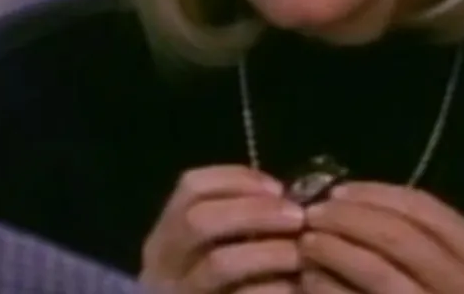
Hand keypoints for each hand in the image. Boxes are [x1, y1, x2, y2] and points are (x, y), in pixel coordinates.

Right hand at [139, 165, 306, 293]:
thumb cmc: (221, 291)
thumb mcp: (214, 253)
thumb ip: (237, 226)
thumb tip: (285, 197)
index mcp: (165, 237)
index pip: (191, 187)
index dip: (238, 181)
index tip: (279, 187)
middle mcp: (162, 267)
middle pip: (199, 221)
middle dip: (254, 212)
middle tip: (298, 217)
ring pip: (219, 264)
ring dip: (268, 252)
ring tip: (301, 254)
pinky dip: (272, 290)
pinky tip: (293, 288)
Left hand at [299, 182, 463, 292]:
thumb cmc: (435, 293)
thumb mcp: (444, 272)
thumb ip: (410, 238)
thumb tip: (346, 196)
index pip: (425, 209)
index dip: (374, 194)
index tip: (337, 190)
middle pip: (400, 236)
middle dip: (348, 218)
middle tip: (311, 214)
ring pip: (379, 272)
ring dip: (333, 249)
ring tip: (306, 243)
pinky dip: (328, 287)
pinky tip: (309, 279)